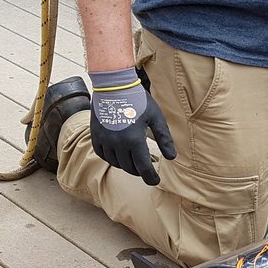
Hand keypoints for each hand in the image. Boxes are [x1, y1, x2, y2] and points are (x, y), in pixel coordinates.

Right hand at [89, 68, 176, 185]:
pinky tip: (119, 154)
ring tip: (134, 160)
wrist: (113, 85)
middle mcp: (117, 143)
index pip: (143, 168)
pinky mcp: (96, 135)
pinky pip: (103, 155)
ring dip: (126, 165)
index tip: (155, 181)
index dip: (150, 178)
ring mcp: (104, 140)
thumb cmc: (138, 100)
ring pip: (116, 163)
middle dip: (140, 171)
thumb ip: (164, 139)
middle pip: (129, 168)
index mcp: (134, 140)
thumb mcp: (156, 118)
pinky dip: (112, 158)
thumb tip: (172, 158)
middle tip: (147, 168)